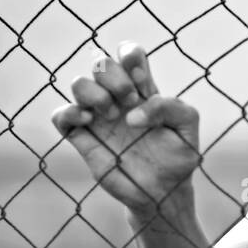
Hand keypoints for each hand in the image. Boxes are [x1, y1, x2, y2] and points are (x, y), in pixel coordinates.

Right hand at [51, 42, 200, 214]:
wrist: (162, 193)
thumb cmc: (178, 158)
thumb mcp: (187, 127)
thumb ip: (171, 107)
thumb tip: (132, 113)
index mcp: (143, 89)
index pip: (128, 54)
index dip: (130, 56)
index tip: (142, 81)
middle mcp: (117, 98)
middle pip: (101, 62)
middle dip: (115, 77)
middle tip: (131, 100)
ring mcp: (98, 117)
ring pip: (78, 83)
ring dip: (94, 93)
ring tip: (113, 115)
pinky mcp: (82, 138)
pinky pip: (60, 115)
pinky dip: (69, 112)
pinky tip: (88, 120)